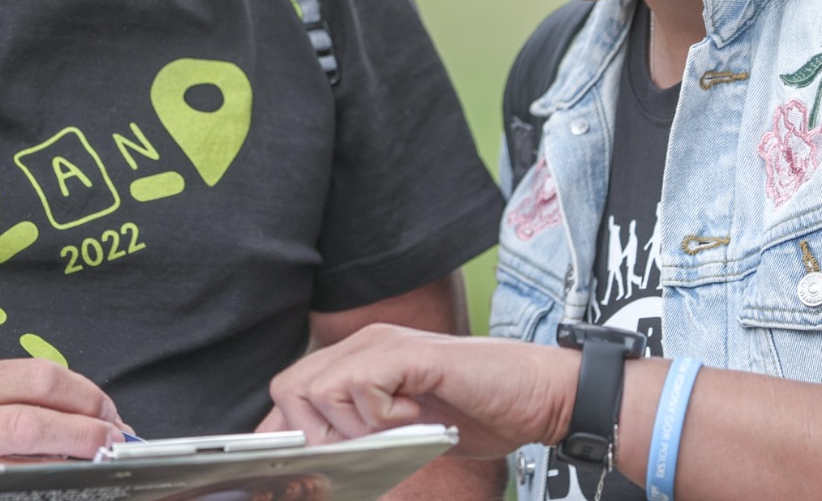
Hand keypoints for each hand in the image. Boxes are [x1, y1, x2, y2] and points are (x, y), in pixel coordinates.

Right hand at [0, 359, 132, 485]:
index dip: (86, 396)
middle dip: (84, 434)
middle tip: (112, 444)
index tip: (109, 414)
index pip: (41, 378)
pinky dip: (52, 490)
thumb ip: (47, 401)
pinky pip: (19, 492)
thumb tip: (114, 423)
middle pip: (32, 424)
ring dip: (74, 469)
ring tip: (97, 467)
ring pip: (26, 468)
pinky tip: (68, 486)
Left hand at [266, 324, 573, 458]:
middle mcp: (364, 345)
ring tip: (394, 433)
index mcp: (357, 361)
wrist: (538, 395)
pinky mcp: (412, 354)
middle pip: (289, 388)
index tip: (296, 476)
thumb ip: (362, 437)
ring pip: (318, 388)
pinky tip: (416, 417)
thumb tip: (318, 468)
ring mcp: (386, 345)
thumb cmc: (477, 414)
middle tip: (358, 453)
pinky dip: (380, 415)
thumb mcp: (403, 435)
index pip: (290, 396)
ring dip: (350, 428)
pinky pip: (363, 385)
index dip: (282, 437)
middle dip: (312, 435)